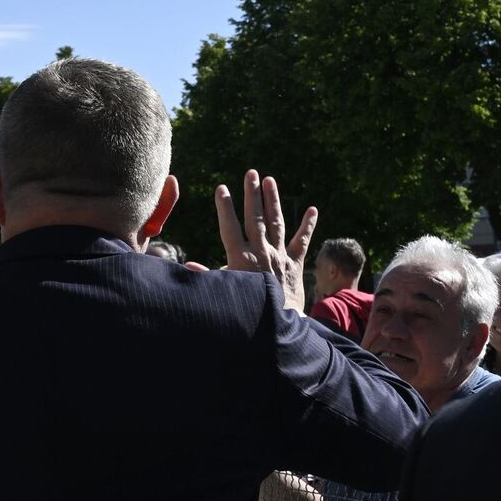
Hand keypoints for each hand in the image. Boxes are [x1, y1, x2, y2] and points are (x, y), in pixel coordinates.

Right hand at [213, 169, 317, 313]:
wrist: (279, 326)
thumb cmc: (247, 312)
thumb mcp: (223, 294)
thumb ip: (207, 277)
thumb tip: (188, 267)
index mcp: (240, 259)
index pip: (230, 227)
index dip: (224, 207)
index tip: (221, 188)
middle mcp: (261, 253)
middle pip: (254, 218)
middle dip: (251, 195)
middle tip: (251, 173)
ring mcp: (279, 257)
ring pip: (276, 223)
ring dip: (272, 201)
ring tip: (270, 180)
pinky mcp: (295, 266)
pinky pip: (301, 242)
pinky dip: (307, 226)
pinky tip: (313, 210)